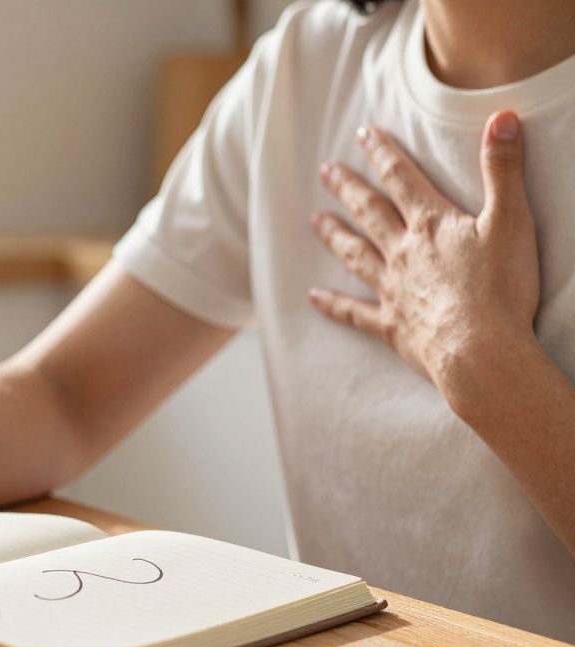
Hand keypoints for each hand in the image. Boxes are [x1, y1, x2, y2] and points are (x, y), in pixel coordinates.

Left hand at [308, 110, 539, 401]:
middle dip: (348, 188)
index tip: (363, 134)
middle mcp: (403, 252)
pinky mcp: (391, 325)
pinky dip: (333, 305)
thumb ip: (503, 169)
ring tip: (315, 221)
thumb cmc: (500, 288)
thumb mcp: (512, 220)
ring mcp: (392, 289)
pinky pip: (354, 313)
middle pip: (369, 212)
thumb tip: (503, 117)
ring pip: (356, 255)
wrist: (480, 351)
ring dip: (335, 236)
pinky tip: (313, 298)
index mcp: (431, 225)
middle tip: (326, 170)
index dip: (382, 153)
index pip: (401, 178)